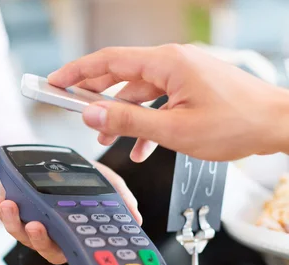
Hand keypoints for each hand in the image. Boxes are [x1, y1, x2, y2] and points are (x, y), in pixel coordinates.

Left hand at [0, 162, 139, 264]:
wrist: (45, 158)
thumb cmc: (73, 175)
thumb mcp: (102, 179)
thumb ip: (118, 195)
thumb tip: (136, 217)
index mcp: (74, 231)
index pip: (76, 250)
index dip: (77, 254)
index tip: (79, 249)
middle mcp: (52, 233)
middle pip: (45, 247)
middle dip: (39, 239)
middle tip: (37, 226)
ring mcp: (30, 225)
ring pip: (21, 234)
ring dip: (14, 222)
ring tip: (11, 205)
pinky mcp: (12, 213)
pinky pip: (5, 217)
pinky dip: (0, 209)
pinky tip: (0, 198)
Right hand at [48, 44, 288, 161]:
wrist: (278, 125)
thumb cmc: (238, 123)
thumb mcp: (174, 129)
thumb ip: (128, 121)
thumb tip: (92, 113)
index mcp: (167, 63)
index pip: (109, 61)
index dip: (77, 71)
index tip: (55, 81)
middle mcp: (173, 62)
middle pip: (120, 74)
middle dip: (95, 95)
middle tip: (71, 108)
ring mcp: (184, 74)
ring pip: (139, 92)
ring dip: (121, 115)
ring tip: (106, 138)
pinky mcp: (192, 87)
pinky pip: (158, 101)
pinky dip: (145, 121)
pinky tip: (141, 146)